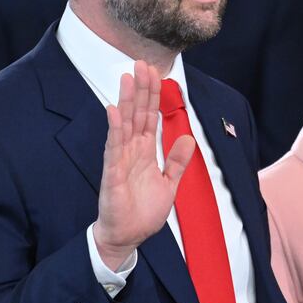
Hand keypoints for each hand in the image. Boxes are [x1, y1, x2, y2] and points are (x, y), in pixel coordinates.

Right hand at [93, 61, 194, 269]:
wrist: (128, 238)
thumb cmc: (143, 212)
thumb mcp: (169, 184)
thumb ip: (177, 161)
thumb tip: (189, 138)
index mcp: (145, 151)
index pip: (149, 117)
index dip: (152, 95)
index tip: (155, 73)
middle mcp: (132, 151)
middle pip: (137, 114)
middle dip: (140, 89)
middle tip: (141, 64)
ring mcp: (120, 160)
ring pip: (124, 124)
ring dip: (126, 101)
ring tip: (127, 78)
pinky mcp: (113, 174)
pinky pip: (113, 148)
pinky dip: (114, 129)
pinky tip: (113, 110)